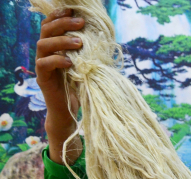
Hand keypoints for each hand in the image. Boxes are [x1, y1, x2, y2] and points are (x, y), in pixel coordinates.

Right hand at [36, 8, 83, 164]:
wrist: (71, 112)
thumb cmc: (81, 87)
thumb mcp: (87, 66)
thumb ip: (89, 52)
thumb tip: (105, 36)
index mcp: (55, 47)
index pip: (52, 25)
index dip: (60, 16)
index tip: (74, 10)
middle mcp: (46, 53)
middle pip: (46, 30)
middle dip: (63, 23)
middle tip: (80, 22)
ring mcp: (42, 65)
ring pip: (43, 44)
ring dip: (61, 40)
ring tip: (79, 42)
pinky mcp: (43, 79)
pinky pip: (44, 64)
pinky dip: (57, 60)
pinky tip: (69, 61)